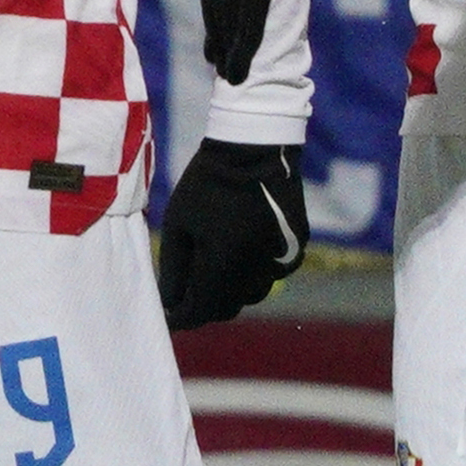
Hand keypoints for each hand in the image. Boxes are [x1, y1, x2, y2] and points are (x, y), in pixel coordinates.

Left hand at [155, 138, 306, 329]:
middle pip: (227, 308)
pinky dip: (252, 273)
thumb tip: (171, 304)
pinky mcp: (296, 250)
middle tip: (186, 293)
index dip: (182, 318)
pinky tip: (239, 250)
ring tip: (211, 268)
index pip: (200, 311)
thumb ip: (173, 269)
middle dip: (204, 306)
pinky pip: (270, 275)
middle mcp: (256, 270)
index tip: (168, 318)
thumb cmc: (207, 183)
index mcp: (223, 263)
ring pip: (250, 295)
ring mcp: (281, 261)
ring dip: (229, 292)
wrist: (257, 147)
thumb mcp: (179, 223)